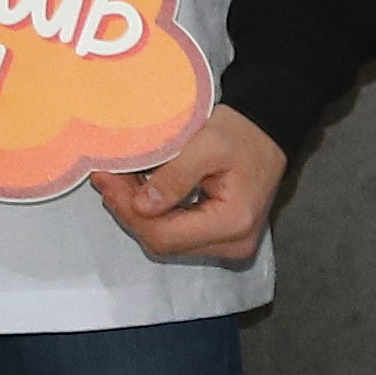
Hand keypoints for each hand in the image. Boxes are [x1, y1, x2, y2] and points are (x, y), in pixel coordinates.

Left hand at [95, 106, 286, 262]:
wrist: (269, 129)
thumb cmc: (243, 132)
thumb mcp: (207, 144)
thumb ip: (173, 177)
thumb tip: (140, 206)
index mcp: (233, 222)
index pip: (165, 234)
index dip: (128, 210)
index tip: (105, 179)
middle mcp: (234, 243)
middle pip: (164, 242)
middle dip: (129, 211)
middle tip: (106, 178)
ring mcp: (229, 245)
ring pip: (167, 240)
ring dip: (139, 213)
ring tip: (118, 182)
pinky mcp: (222, 238)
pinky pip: (178, 234)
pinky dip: (154, 214)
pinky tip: (139, 192)